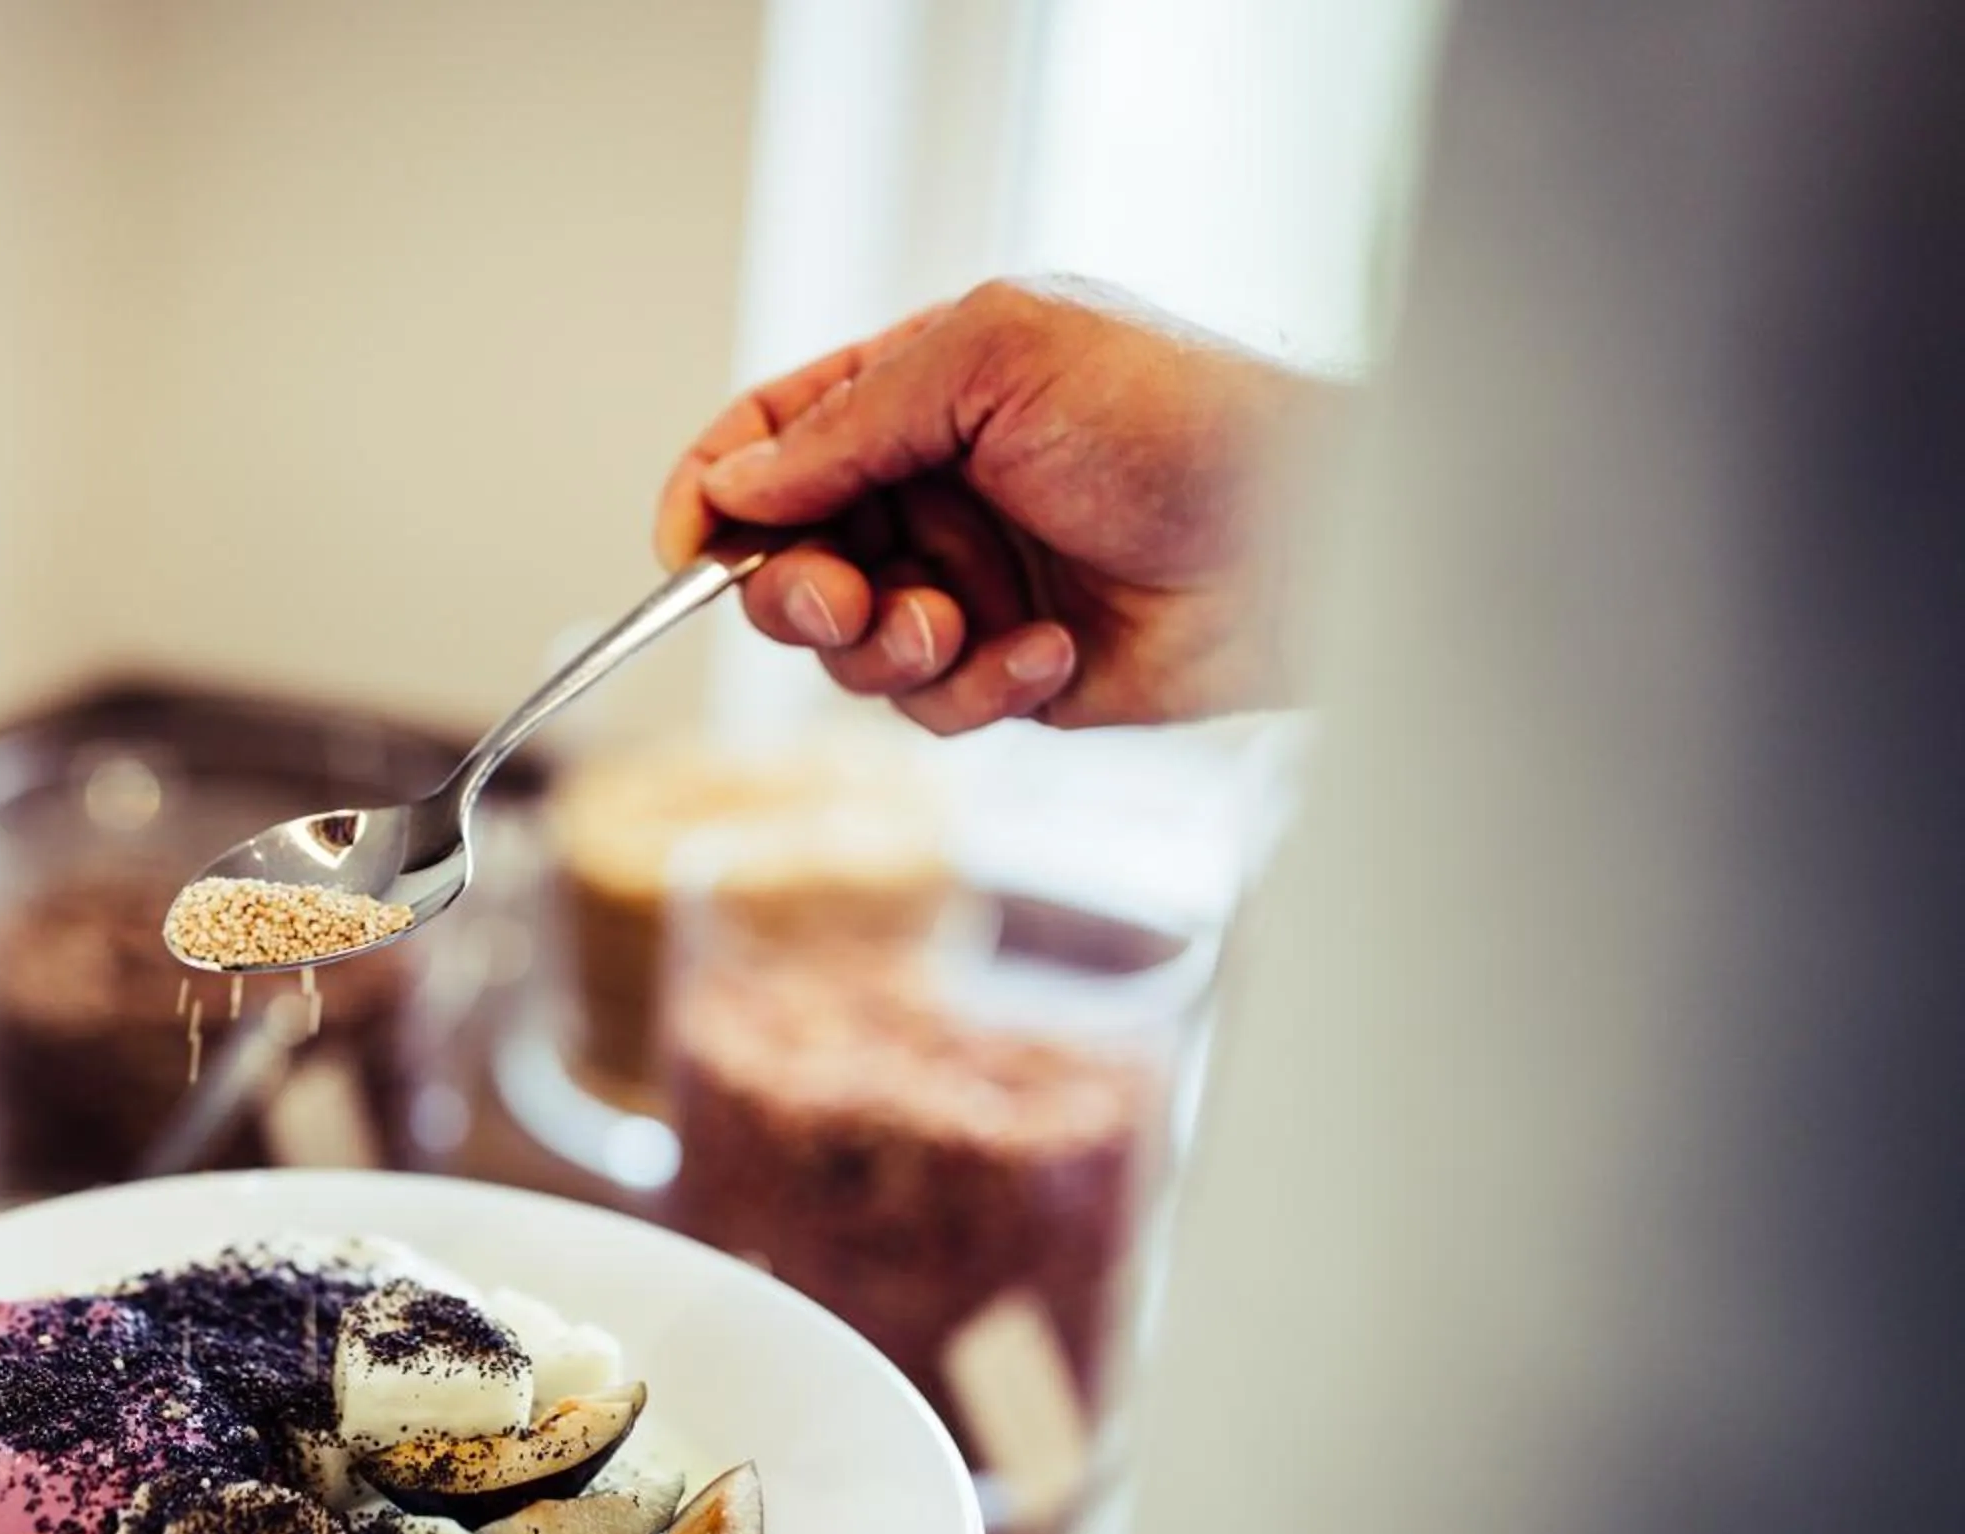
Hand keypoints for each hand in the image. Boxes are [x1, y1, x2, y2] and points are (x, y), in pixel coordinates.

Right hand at [656, 279, 1318, 731]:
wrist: (1305, 537)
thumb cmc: (1175, 417)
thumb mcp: (993, 363)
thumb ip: (848, 422)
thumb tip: (734, 484)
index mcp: (918, 394)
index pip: (771, 441)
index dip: (713, 494)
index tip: (688, 549)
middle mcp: (932, 492)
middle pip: (784, 561)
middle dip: (795, 591)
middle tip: (838, 598)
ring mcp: (970, 586)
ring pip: (849, 651)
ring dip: (892, 647)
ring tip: (964, 624)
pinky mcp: (1012, 673)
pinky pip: (932, 709)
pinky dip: (979, 687)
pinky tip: (1052, 651)